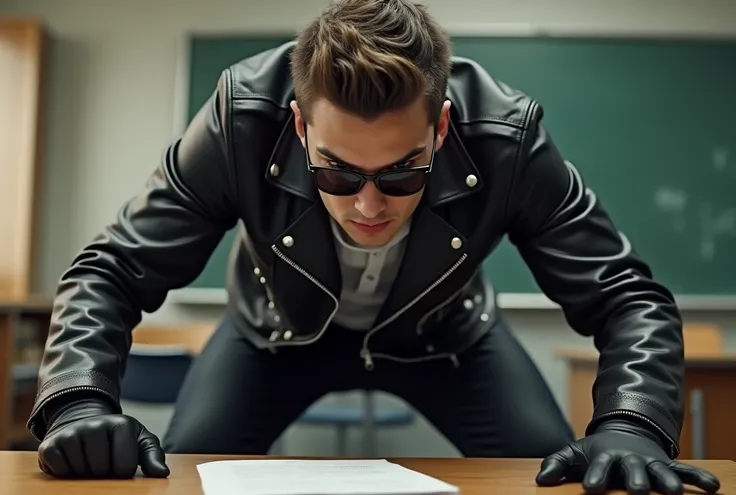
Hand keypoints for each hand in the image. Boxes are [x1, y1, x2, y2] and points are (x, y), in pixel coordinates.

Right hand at [37, 398, 169, 478]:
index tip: (120, 460)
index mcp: (121, 424)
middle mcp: (95, 424)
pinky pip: (58, 469)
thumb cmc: (116, 439)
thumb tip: (163, 474)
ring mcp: (72, 432)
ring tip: (88, 460)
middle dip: (103, 472)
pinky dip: (64, 472)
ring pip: (81, 470)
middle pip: (102, 469)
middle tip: (101, 461)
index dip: (123, 471)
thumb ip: (153, 456)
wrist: (82, 424)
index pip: (125, 466)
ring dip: (84, 473)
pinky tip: (71, 461)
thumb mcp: (139, 442)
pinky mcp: (50, 443)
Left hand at [535, 420, 719, 494]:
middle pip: (634, 470)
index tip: (590, 487)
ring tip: (674, 493)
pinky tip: (713, 487)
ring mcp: (651, 462)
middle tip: (636, 490)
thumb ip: (556, 464)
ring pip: (662, 471)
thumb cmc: (597, 450)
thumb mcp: (574, 453)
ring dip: (667, 481)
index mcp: (605, 457)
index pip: (599, 467)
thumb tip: (540, 480)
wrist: (625, 431)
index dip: (595, 477)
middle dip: (636, 480)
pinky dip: (699, 478)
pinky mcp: (667, 464)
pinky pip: (686, 471)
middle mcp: (630, 460)